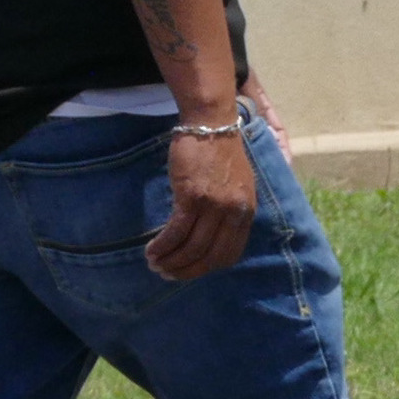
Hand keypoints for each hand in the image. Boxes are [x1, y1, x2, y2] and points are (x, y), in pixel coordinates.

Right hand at [146, 117, 259, 280]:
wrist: (211, 125)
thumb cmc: (221, 152)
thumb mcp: (237, 185)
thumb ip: (231, 211)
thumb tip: (213, 236)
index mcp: (246, 212)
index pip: (230, 254)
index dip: (207, 267)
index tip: (191, 270)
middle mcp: (232, 213)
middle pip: (209, 256)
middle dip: (187, 271)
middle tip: (167, 274)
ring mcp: (213, 206)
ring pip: (191, 247)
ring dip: (171, 261)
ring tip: (155, 264)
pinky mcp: (192, 197)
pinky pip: (176, 231)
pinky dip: (163, 246)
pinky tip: (152, 250)